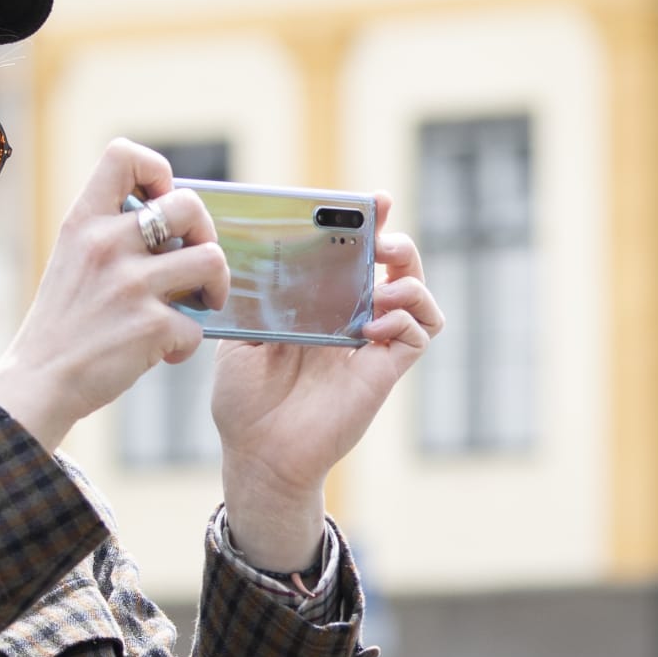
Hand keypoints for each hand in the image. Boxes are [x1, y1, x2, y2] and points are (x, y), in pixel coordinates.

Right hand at [0, 140, 227, 449]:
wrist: (38, 382)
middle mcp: (106, 243)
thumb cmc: (63, 322)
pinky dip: (187, 343)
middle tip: (195, 262)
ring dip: (216, 285)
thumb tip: (172, 216)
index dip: (158, 171)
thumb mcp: (72, 257)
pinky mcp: (151, 326)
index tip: (160, 202)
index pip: (124, 154)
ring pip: (212, 259)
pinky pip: (197, 325)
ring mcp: (130, 284)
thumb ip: (110, 231)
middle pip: (190, 205)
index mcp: (83, 221)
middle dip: (205, 234)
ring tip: (200, 303)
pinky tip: (165, 352)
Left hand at [210, 194, 441, 570]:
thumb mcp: (238, 336)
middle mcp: (352, 317)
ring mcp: (372, 344)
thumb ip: (256, 297)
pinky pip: (419, 334)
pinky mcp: (384, 372)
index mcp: (319, 302)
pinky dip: (407, 318)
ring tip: (383, 280)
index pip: (352, 252)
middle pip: (395, 264)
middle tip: (380, 235)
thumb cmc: (243, 400)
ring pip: (418, 293)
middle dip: (395, 239)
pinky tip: (374, 323)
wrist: (257, 454)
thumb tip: (257, 253)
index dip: (368, 223)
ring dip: (410, 277)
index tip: (371, 201)